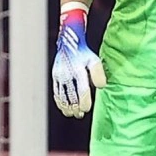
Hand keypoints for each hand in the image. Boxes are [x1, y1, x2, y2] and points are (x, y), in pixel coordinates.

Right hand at [52, 3, 106, 118]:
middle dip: (76, 107)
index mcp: (78, 70)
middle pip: (70, 96)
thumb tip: (101, 86)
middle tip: (80, 113)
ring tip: (73, 113)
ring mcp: (59, 75)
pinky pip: (56, 92)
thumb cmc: (83, 52)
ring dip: (67, 107)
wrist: (69, 41)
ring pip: (62, 96)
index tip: (87, 108)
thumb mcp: (94, 60)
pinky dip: (59, 102)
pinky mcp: (55, 76)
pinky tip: (64, 107)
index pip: (81, 90)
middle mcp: (67, 74)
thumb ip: (98, 73)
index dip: (84, 102)